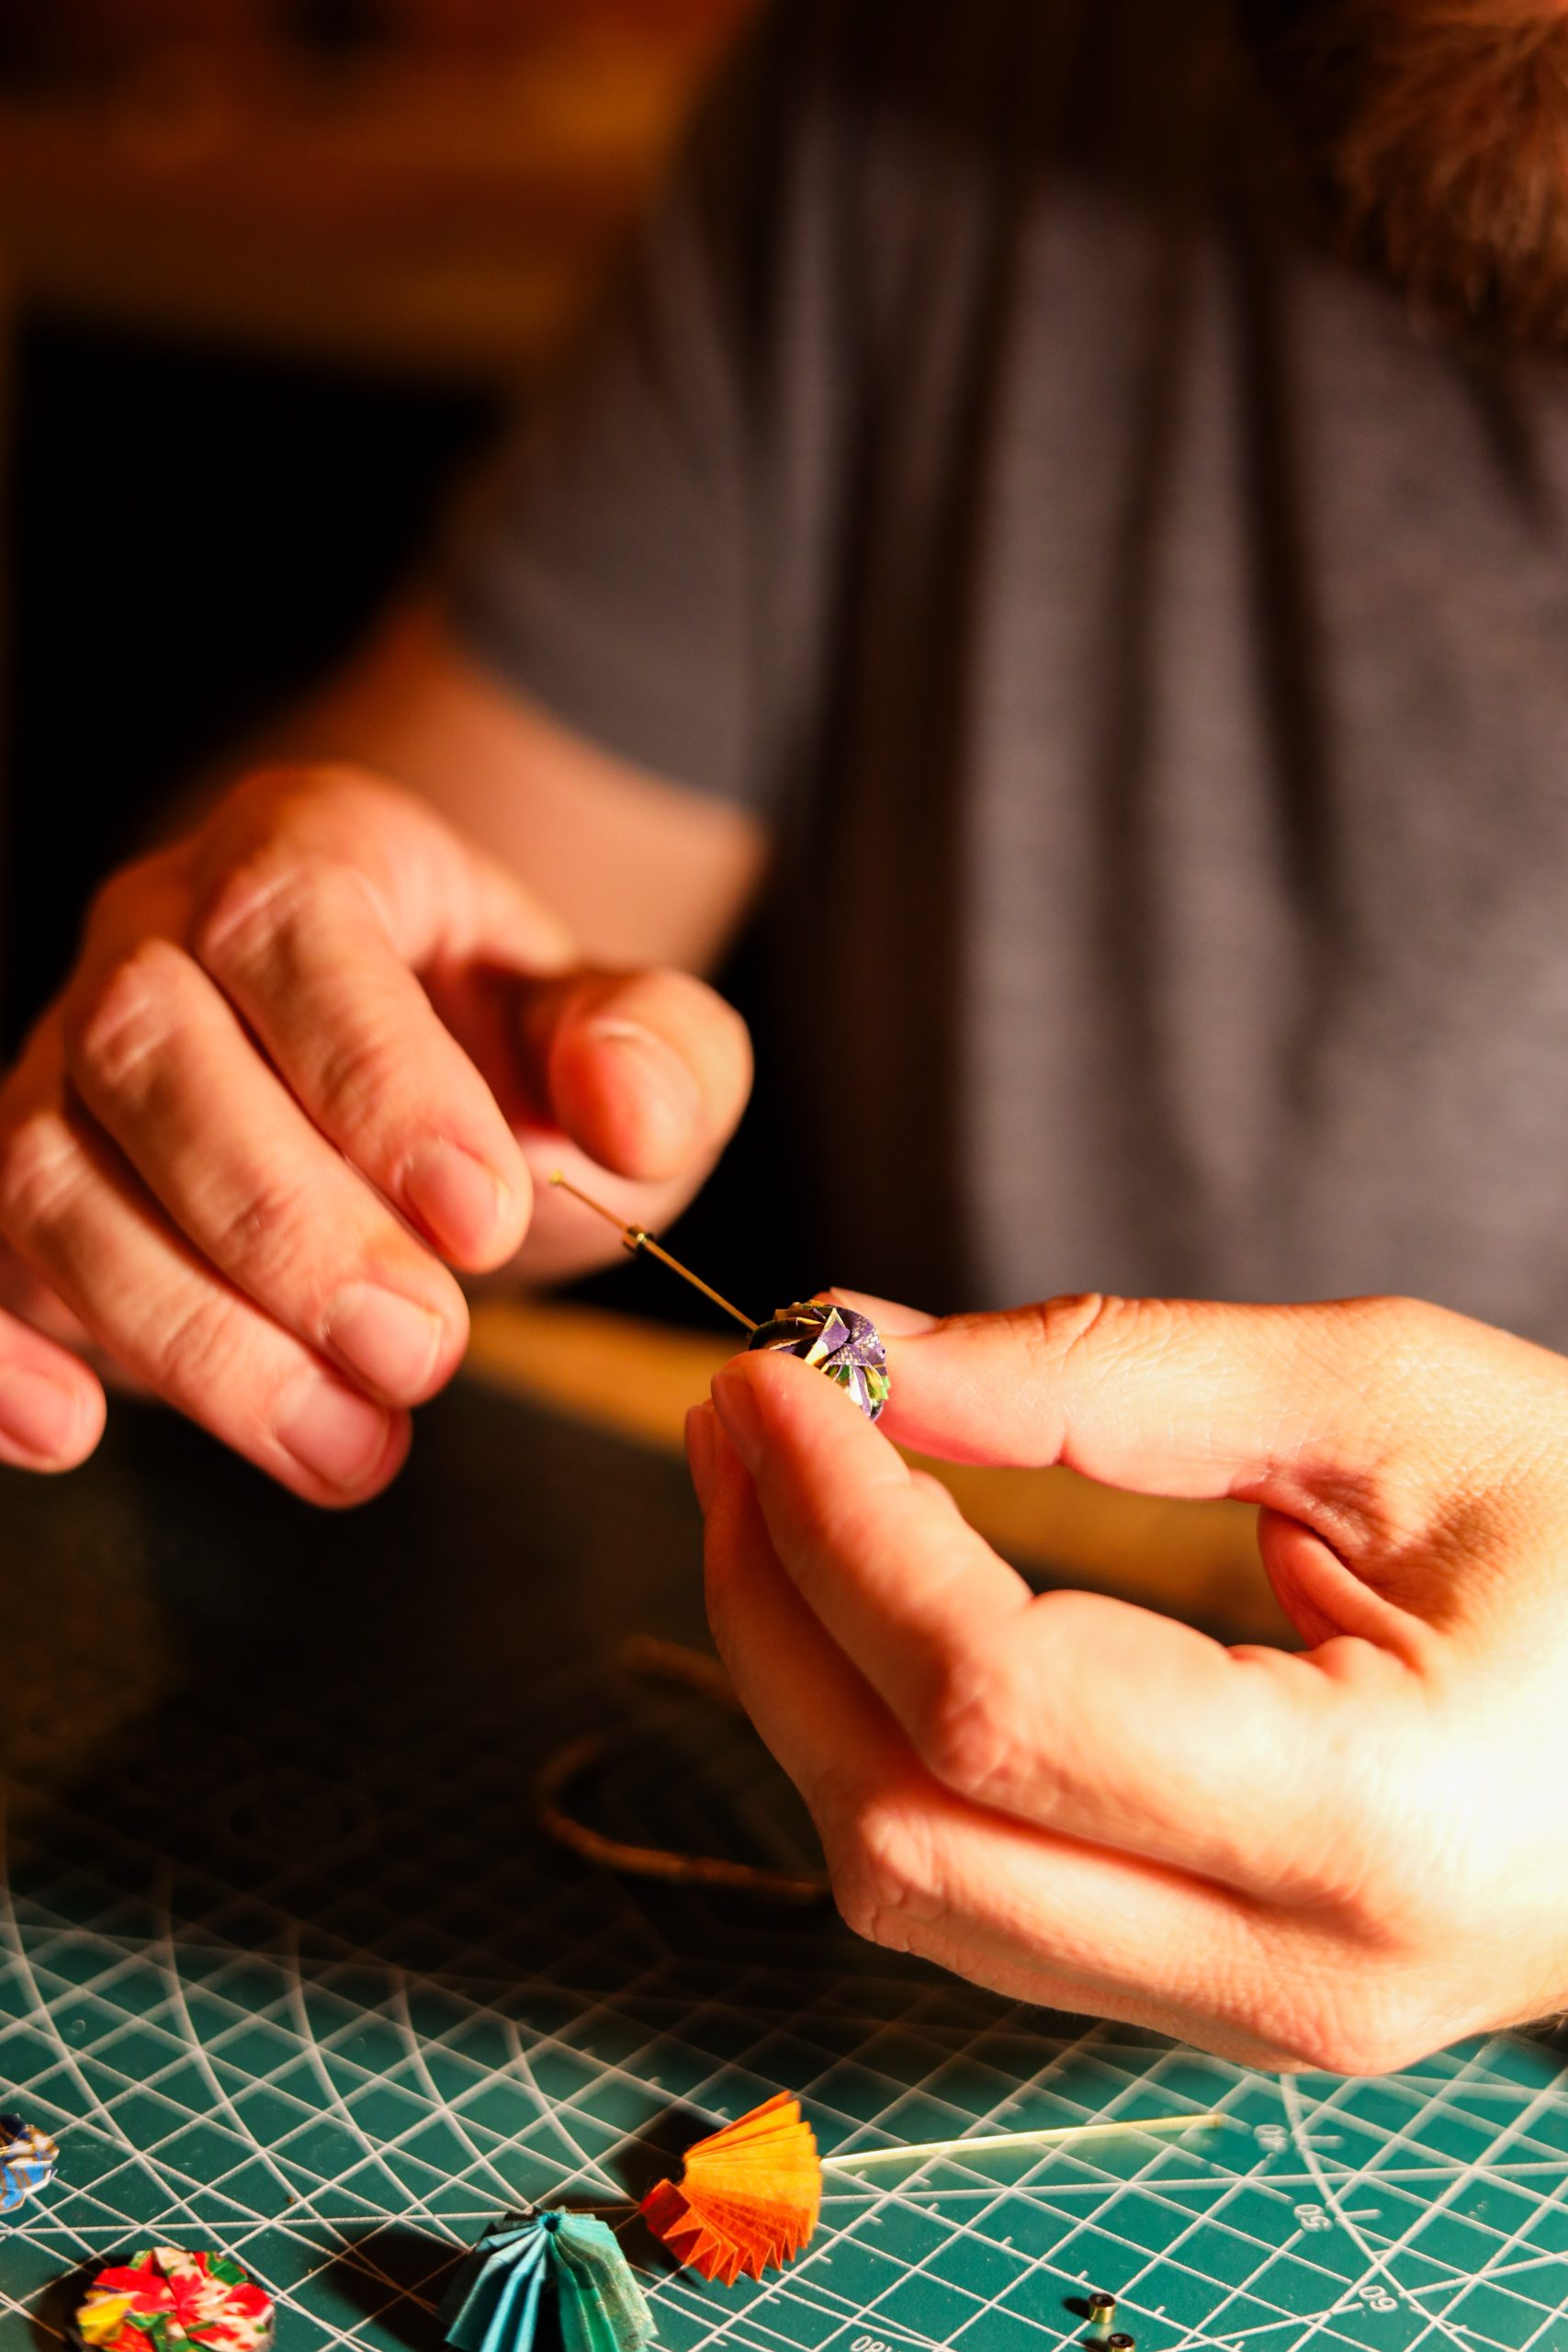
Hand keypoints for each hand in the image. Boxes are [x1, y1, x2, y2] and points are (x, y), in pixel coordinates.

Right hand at [0, 766, 749, 1501]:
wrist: (420, 1101)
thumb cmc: (515, 1061)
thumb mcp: (623, 1041)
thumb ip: (659, 1052)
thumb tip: (632, 1108)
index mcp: (307, 855)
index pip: (296, 932)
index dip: (375, 1078)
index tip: (482, 1216)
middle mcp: (153, 943)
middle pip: (152, 1053)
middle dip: (285, 1227)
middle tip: (421, 1352)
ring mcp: (62, 1068)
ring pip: (49, 1178)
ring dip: (191, 1333)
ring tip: (353, 1444)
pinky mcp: (22, 1190)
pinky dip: (3, 1358)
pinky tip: (80, 1435)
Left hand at [689, 1291, 1567, 2070]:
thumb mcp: (1394, 1402)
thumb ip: (1110, 1379)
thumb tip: (865, 1357)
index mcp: (1373, 1828)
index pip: (995, 1700)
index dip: (843, 1528)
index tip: (769, 1378)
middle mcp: (1297, 1978)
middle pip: (908, 1823)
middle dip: (774, 1606)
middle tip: (739, 1420)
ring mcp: (1253, 2018)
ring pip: (915, 1887)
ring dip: (803, 1679)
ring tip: (775, 1493)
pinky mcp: (1217, 1993)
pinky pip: (981, 1894)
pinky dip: (884, 1742)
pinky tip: (868, 1604)